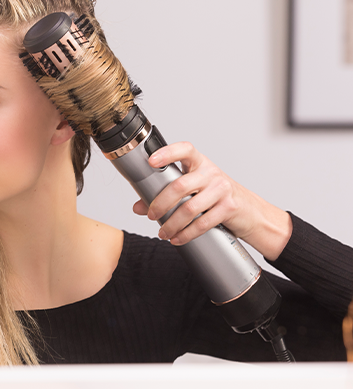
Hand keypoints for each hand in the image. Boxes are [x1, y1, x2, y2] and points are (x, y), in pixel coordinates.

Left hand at [131, 141, 292, 260]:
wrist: (250, 211)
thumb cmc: (216, 196)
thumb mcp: (193, 189)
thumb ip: (165, 194)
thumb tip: (138, 206)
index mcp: (199, 163)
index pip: (185, 150)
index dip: (167, 153)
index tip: (151, 161)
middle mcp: (211, 173)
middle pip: (179, 186)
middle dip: (160, 204)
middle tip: (151, 216)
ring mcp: (222, 189)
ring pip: (189, 208)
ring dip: (172, 224)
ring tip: (163, 232)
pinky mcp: (229, 208)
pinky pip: (202, 223)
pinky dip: (186, 234)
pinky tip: (177, 238)